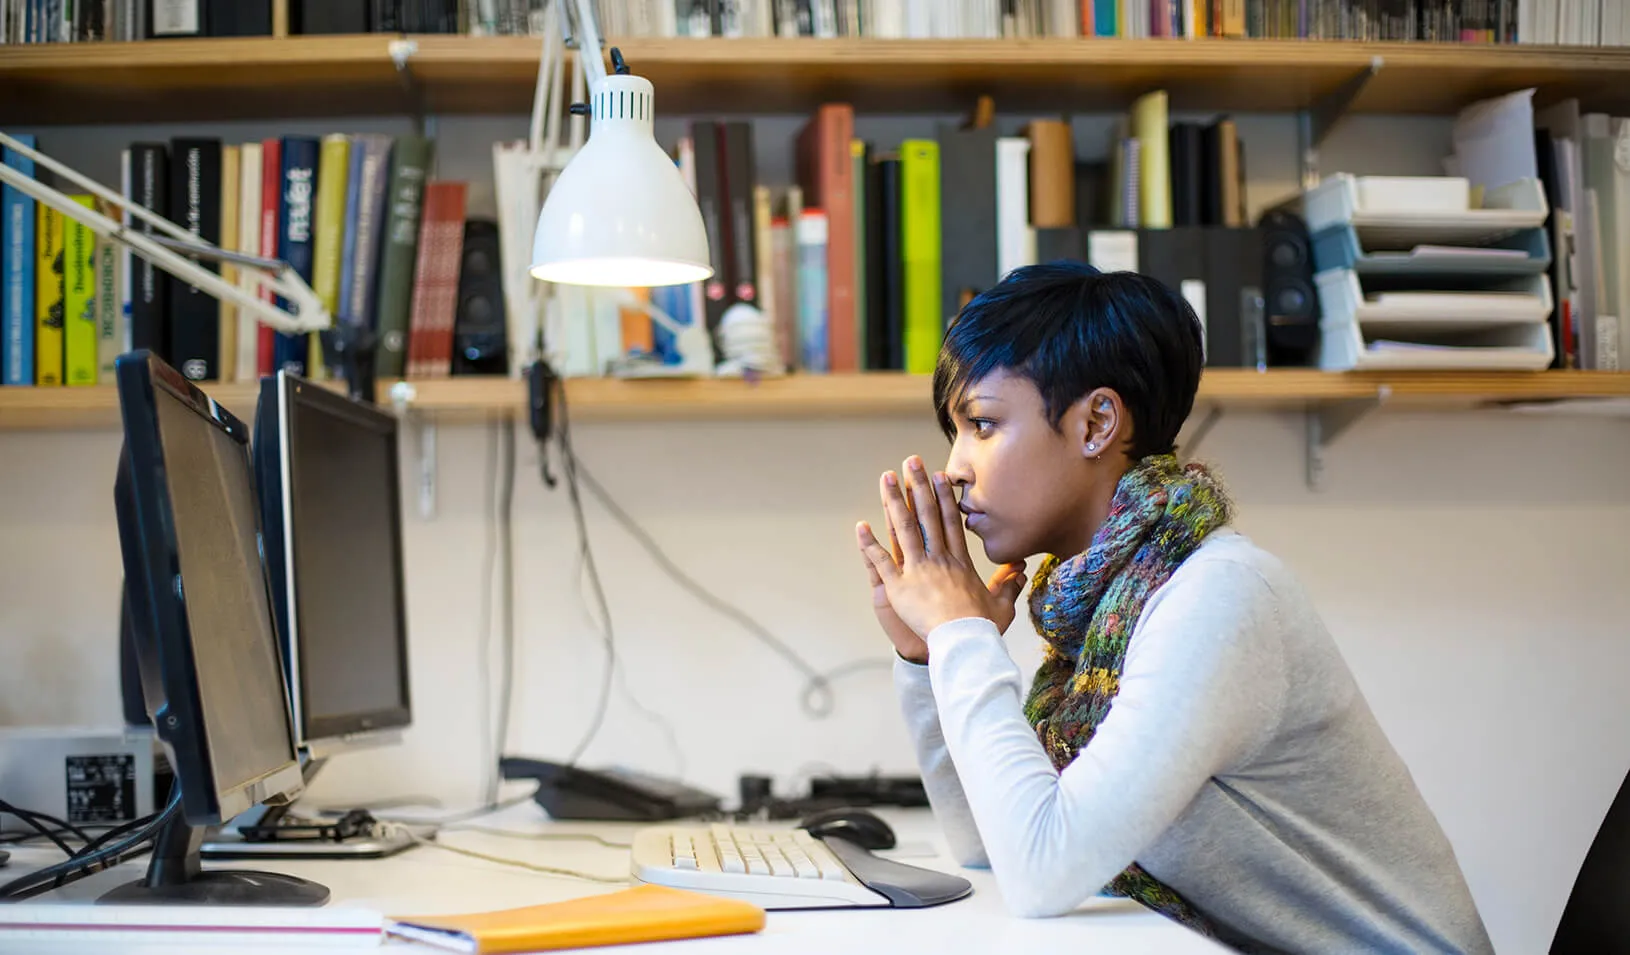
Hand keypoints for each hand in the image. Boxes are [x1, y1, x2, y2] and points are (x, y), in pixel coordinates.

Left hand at [857, 456, 1026, 661]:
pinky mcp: (899, 587)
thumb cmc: (983, 627)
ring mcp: (917, 570)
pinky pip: (881, 561)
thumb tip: (1020, 569)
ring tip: (887, 478)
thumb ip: (1008, 585)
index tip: (939, 477)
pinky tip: (860, 526)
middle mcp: (938, 559)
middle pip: (927, 515)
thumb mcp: (1002, 605)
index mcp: (960, 563)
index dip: (944, 498)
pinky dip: (869, 544)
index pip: (950, 522)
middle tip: (911, 461)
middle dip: (918, 486)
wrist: (965, 642)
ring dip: (894, 502)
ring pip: (903, 529)